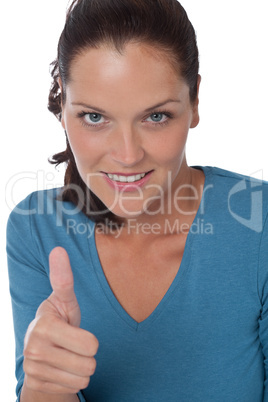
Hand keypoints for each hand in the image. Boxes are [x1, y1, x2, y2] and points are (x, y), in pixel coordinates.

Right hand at [23, 247, 98, 394]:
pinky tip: (63, 369)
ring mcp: (34, 368)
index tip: (69, 304)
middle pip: (90, 360)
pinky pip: (74, 387)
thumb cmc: (59, 321)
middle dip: (89, 354)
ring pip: (84, 377)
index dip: (88, 337)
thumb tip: (59, 249)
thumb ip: (63, 279)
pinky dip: (73, 380)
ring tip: (70, 356)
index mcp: (45, 324)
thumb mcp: (63, 301)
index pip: (89, 342)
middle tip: (76, 345)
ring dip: (82, 368)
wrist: (40, 352)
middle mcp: (35, 347)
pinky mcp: (38, 383)